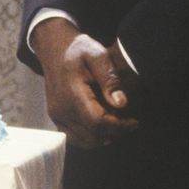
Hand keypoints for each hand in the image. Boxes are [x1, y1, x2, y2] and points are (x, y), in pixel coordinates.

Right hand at [33, 18, 139, 147]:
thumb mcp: (97, 54)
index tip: (134, 121)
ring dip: (103, 137)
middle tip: (128, 121)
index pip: (97, 122)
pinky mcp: (55, 117)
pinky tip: (101, 125)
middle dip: (115, 132)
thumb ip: (110, 78)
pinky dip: (90, 137)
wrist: (54, 47)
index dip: (119, 126)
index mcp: (72, 93)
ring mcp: (56, 114)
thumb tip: (122, 104)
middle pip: (93, 135)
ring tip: (116, 123)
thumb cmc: (78, 49)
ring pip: (84, 141)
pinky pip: (74, 137)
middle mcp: (61, 108)